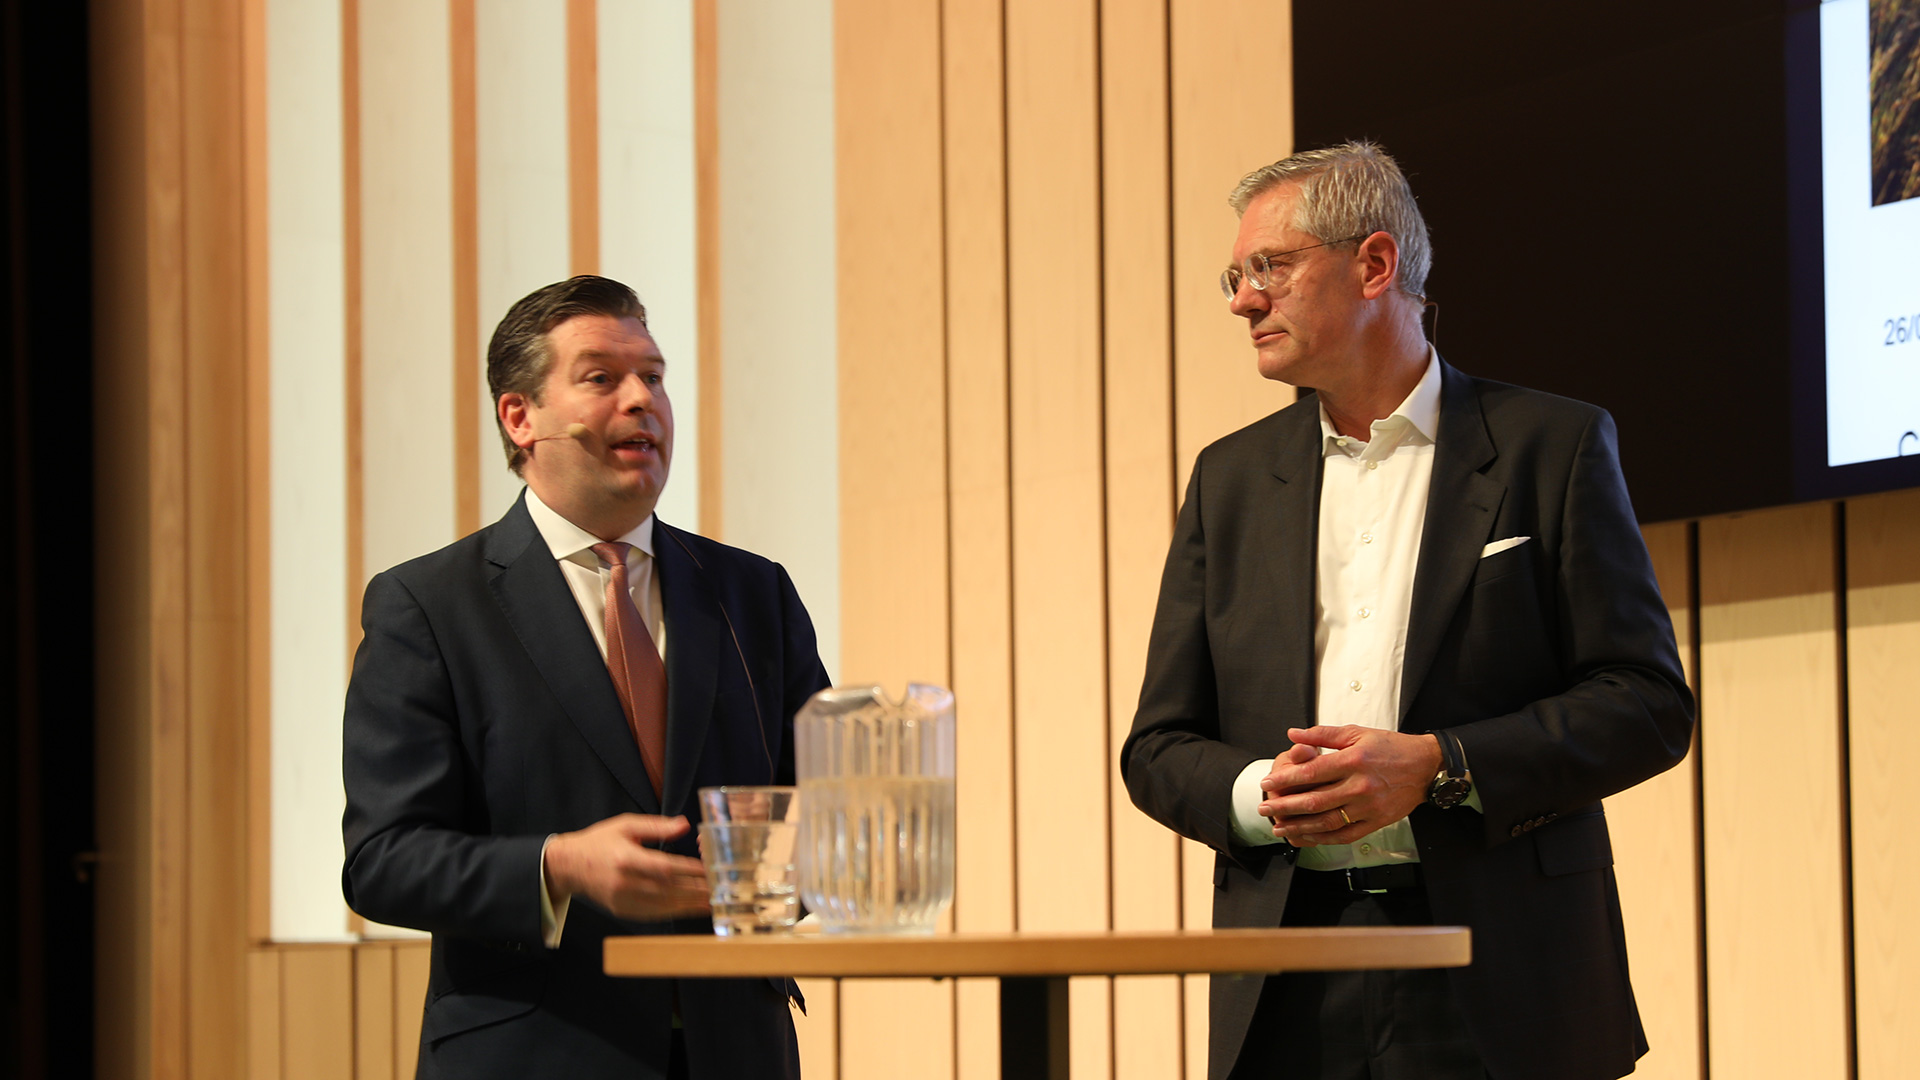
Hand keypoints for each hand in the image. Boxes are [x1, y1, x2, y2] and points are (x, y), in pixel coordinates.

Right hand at [543, 814, 711, 921]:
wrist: (568, 865)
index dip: (688, 871)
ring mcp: (622, 900)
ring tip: (710, 902)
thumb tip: (685, 825)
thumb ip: (656, 826)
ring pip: (662, 906)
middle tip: (718, 890)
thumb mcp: (626, 825)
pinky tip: (689, 909)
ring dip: (689, 905)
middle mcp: (624, 882)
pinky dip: (673, 912)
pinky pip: (652, 914)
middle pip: (667, 889)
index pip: (664, 867)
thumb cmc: (599, 841)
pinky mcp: (622, 911)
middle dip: (695, 891)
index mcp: (626, 858)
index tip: (708, 870)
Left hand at [1257, 726, 1440, 845]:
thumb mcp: (1357, 732)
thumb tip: (1293, 734)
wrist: (1425, 766)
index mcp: (1353, 760)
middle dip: (1285, 805)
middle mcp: (1359, 786)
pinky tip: (1306, 836)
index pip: (1312, 772)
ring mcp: (1368, 807)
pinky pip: (1345, 835)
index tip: (1267, 782)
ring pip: (1327, 821)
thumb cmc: (1390, 747)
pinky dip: (1323, 838)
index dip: (1286, 778)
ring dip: (1299, 826)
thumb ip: (1323, 734)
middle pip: (1314, 800)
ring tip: (1278, 827)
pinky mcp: (1376, 822)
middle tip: (1264, 807)